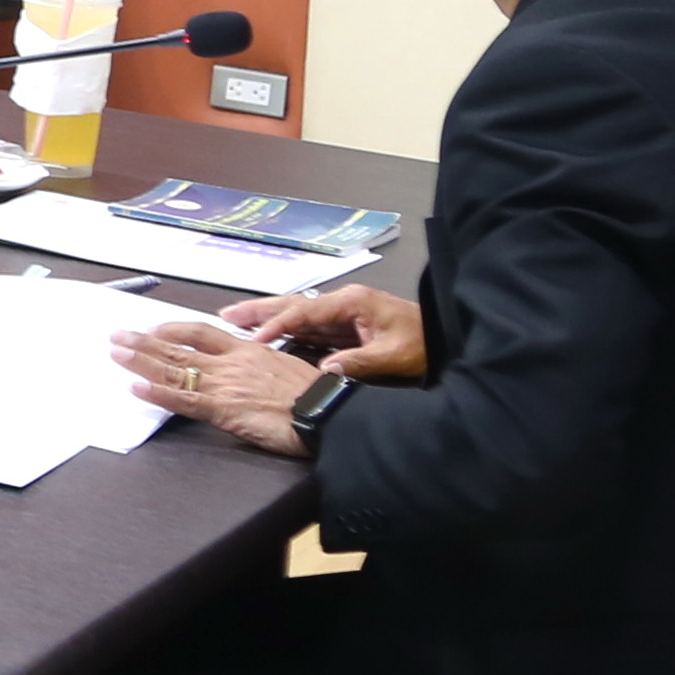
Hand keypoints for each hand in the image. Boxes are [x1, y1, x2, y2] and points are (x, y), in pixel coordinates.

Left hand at [114, 314, 334, 454]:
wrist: (328, 412)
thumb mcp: (288, 367)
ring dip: (141, 362)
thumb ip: (262, 365)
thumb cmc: (317, 395)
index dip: (175, 330)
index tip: (156, 329)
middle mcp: (231, 363)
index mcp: (248, 351)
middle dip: (145, 342)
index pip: (203, 333)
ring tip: (116, 353)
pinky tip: (136, 388)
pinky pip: (183, 400)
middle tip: (118, 336)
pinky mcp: (223, 409)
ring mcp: (224, 385)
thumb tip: (253, 368)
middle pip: (179, 349)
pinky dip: (157, 394)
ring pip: (174, 370)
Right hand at [226, 284, 427, 380]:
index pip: (305, 311)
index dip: (278, 325)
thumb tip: (324, 371)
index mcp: (352, 302)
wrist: (448, 340)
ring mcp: (344, 313)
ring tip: (235, 320)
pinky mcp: (346, 326)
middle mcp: (344, 303)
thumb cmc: (424, 346)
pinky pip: (308, 325)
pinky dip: (284, 328)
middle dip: (259, 310)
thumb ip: (357, 363)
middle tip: (226, 315)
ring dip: (267, 317)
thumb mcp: (393, 357)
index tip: (255, 339)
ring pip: (297, 312)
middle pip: (294, 304)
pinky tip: (268, 335)